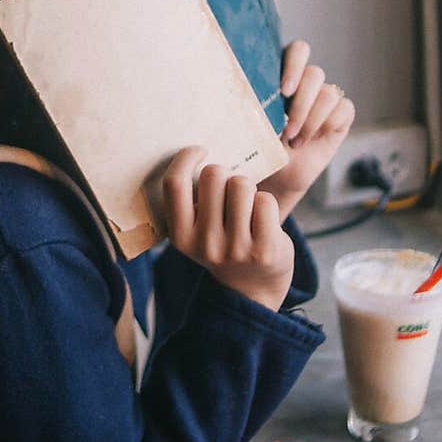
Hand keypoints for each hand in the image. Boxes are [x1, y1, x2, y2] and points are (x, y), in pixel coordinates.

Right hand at [162, 147, 294, 311]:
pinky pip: (266, 201)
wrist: (252, 291)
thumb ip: (195, 199)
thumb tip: (199, 151)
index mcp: (180, 236)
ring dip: (248, 189)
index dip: (186, 157)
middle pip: (214, 175)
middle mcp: (205, 244)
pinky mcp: (264, 250)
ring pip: (242, 184)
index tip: (200, 150)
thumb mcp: (197, 230)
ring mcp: (235, 249)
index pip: (174, 184)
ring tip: (247, 209)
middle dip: (226, 175)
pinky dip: (267, 204)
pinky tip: (263, 222)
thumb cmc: (223, 245)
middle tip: (230, 192)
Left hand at [259, 39, 354, 220]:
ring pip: (329, 93)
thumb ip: (251, 102)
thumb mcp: (250, 121)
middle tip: (287, 127)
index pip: (298, 51)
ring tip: (292, 141)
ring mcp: (326, 97)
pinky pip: (343, 109)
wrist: (276, 173)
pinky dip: (326, 125)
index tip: (284, 91)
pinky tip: (307, 140)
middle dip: (301, 102)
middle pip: (314, 73)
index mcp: (284, 73)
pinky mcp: (341, 114)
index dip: (295, 66)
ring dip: (310, 120)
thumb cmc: (258, 143)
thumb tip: (236, 90)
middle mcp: (307, 82)